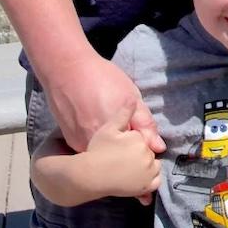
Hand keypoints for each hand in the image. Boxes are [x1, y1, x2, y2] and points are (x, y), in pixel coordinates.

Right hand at [42, 50, 162, 154]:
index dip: (141, 140)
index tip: (137, 127)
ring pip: (105, 154)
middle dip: (126, 145)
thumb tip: (159, 148)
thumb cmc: (104, 79)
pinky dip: (96, 144)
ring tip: (104, 117)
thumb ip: (146, 124)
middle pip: (121, 156)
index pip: (139, 150)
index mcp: (119, 132)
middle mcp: (99, 144)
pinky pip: (91, 150)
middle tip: (118, 118)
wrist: (68, 72)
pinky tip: (93, 121)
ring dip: (110, 146)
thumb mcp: (132, 97)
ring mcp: (83, 145)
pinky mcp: (72, 143)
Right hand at [84, 104, 162, 203]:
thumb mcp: (109, 128)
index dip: (134, 142)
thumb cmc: (97, 150)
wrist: (89, 175)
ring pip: (154, 166)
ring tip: (128, 167)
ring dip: (147, 166)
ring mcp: (147, 173)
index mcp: (140, 140)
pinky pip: (155, 181)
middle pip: (150, 152)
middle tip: (123, 158)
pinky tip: (138, 177)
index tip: (123, 147)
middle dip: (140, 153)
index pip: (145, 139)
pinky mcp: (144, 186)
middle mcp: (146, 156)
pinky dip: (150, 179)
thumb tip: (131, 99)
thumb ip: (124, 113)